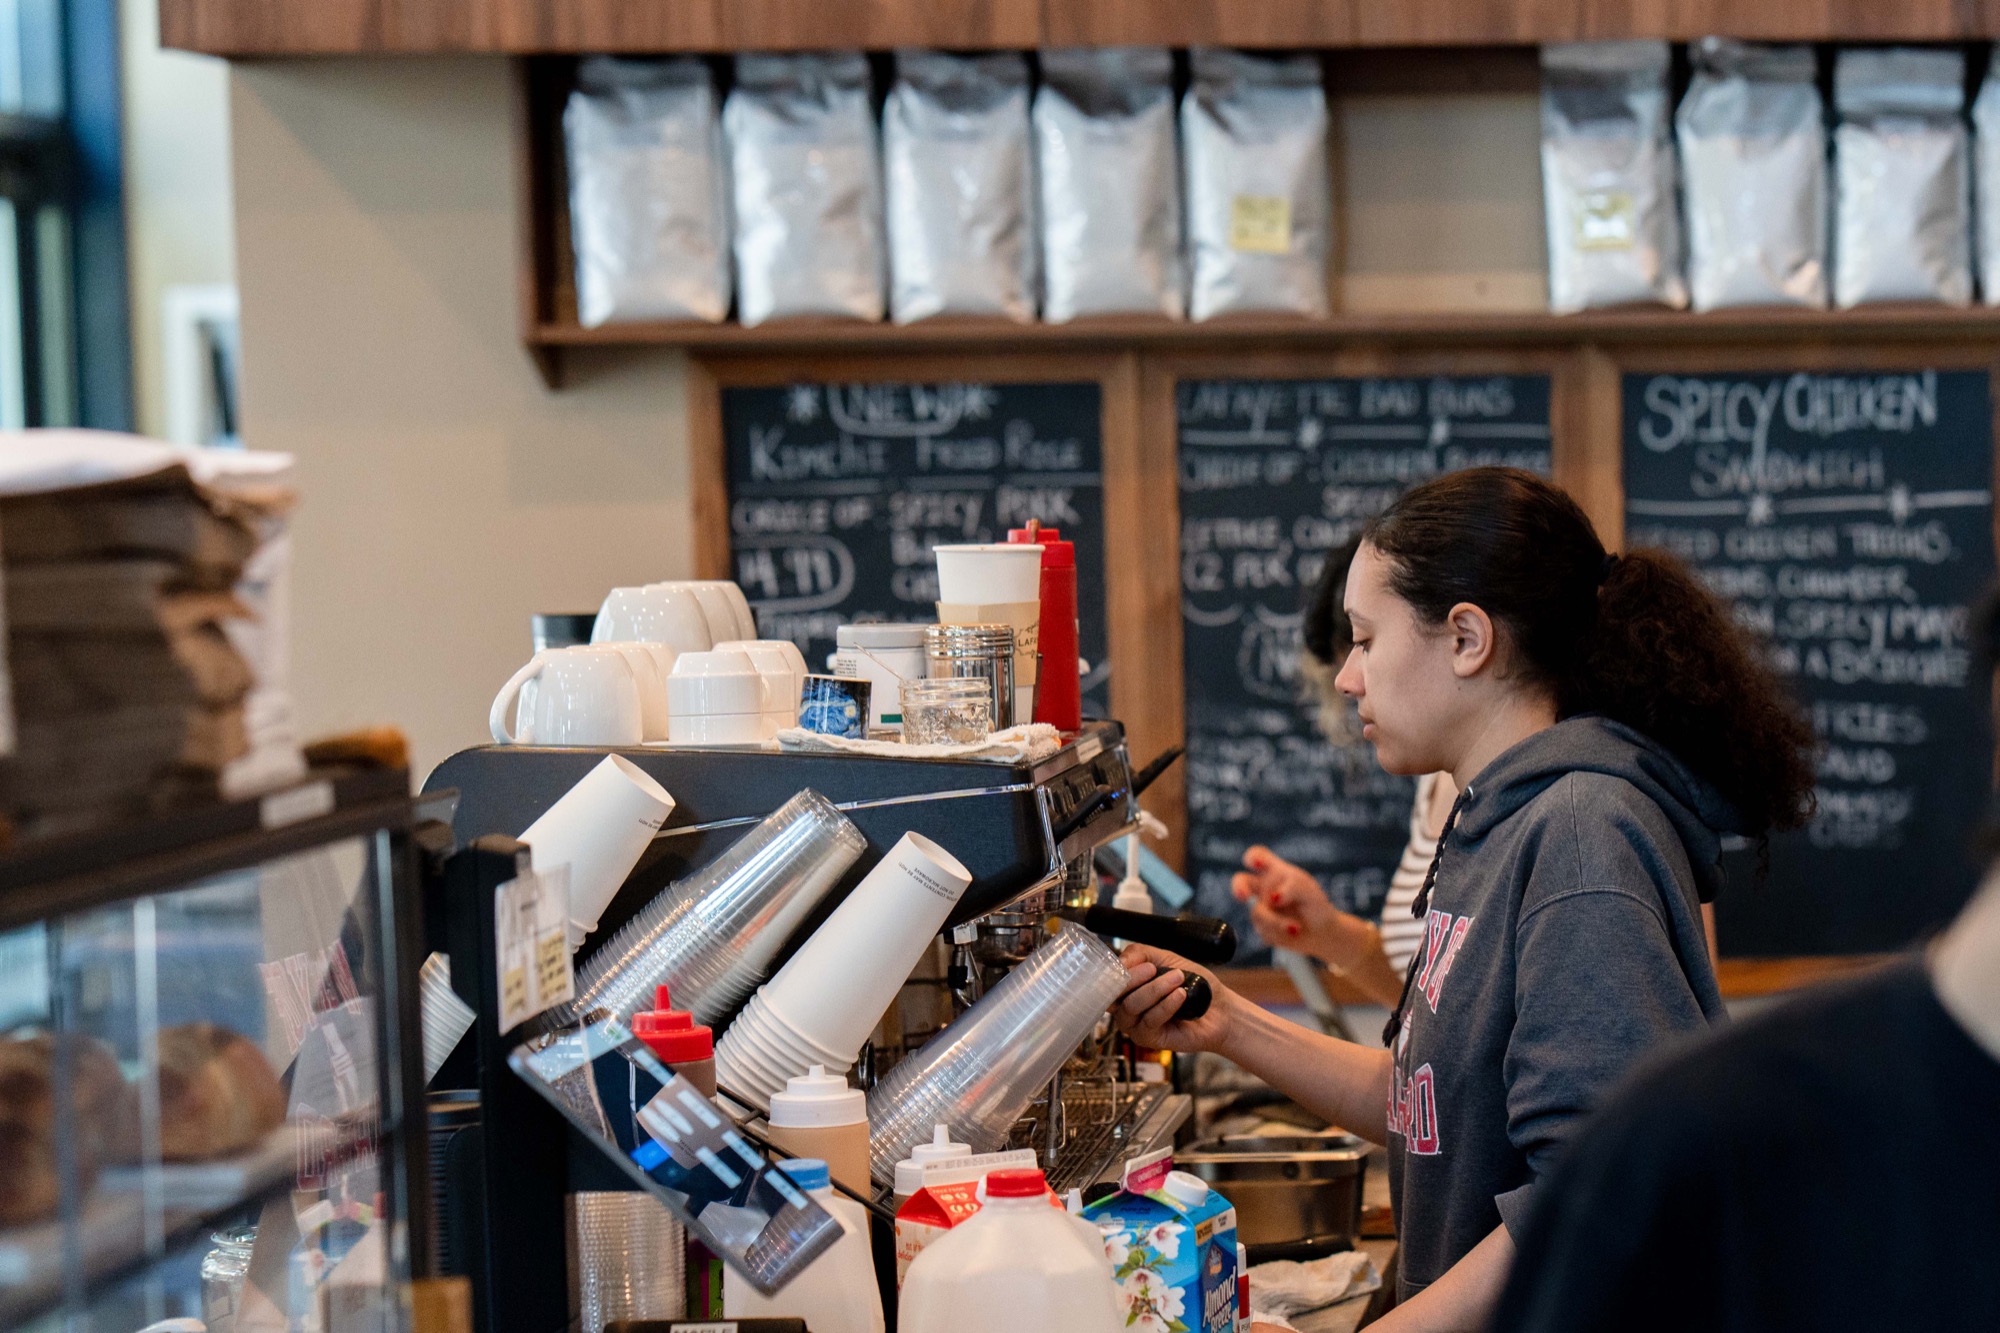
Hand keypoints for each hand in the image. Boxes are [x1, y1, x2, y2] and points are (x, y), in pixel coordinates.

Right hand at [1112, 944, 1235, 1052]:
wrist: (1219, 1008)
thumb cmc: (1194, 984)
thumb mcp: (1166, 959)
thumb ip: (1141, 954)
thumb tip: (1121, 961)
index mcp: (1127, 987)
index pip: (1107, 979)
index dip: (1117, 971)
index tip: (1137, 962)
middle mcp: (1126, 1007)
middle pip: (1115, 994)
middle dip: (1135, 978)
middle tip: (1154, 969)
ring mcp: (1135, 1025)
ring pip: (1131, 1006)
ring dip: (1155, 990)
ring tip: (1177, 979)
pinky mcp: (1148, 1039)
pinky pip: (1150, 1020)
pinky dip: (1166, 1005)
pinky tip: (1180, 995)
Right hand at [1232, 846, 1377, 970]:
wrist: (1322, 932)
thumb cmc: (1314, 904)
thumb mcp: (1308, 889)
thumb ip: (1292, 887)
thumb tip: (1273, 898)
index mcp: (1274, 872)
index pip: (1257, 856)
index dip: (1253, 857)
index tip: (1256, 864)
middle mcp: (1263, 888)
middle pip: (1240, 881)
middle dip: (1238, 888)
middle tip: (1243, 897)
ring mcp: (1261, 908)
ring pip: (1258, 913)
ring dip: (1277, 922)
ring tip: (1295, 927)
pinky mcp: (1262, 928)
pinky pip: (1264, 931)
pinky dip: (1280, 933)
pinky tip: (1292, 932)